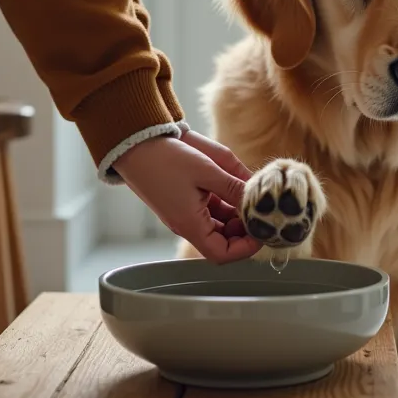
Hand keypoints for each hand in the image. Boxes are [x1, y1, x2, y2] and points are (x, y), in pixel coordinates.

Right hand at [112, 130, 260, 262]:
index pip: (222, 254)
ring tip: (248, 193)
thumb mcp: (207, 169)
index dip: (246, 247)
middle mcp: (186, 223)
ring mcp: (184, 213)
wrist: (134, 143)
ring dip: (236, 214)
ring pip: (218, 225)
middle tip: (260, 209)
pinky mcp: (182, 201)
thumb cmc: (166, 156)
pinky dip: (225, 203)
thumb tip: (259, 199)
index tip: (262, 229)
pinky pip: (209, 210)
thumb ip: (235, 186)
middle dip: (244, 228)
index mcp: (190, 224)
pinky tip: (234, 186)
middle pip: (222, 241)